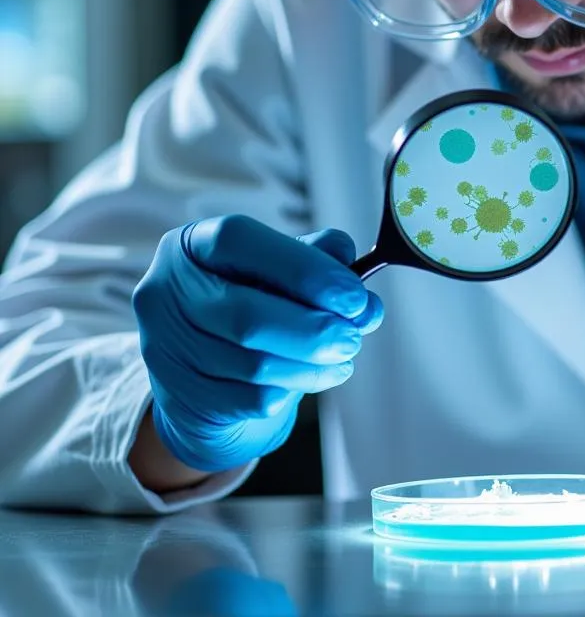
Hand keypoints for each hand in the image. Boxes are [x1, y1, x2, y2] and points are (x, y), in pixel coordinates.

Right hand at [132, 215, 382, 471]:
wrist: (207, 368)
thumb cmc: (254, 300)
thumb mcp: (280, 267)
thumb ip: (321, 261)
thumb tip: (361, 292)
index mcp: (192, 245)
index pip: (239, 242)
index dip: (302, 267)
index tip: (354, 296)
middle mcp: (167, 292)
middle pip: (246, 316)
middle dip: (315, 330)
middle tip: (355, 337)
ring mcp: (166, 349)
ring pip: (254, 365)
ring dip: (314, 363)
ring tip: (345, 355)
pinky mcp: (181, 399)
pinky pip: (253, 399)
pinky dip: (296, 387)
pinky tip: (318, 374)